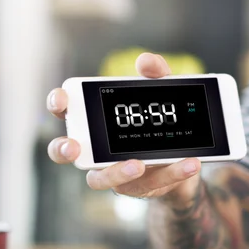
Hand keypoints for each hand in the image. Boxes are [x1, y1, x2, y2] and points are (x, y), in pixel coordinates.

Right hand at [46, 53, 200, 202]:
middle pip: (65, 152)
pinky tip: (190, 163)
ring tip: (140, 164)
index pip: (66, 111)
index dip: (58, 104)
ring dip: (116, 172)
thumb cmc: (160, 120)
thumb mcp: (162, 92)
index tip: (62, 100)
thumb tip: (146, 61)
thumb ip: (156, 75)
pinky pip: (152, 182)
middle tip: (73, 147)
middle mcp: (96, 149)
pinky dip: (173, 173)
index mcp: (95, 120)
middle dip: (63, 149)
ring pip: (100, 179)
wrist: (186, 154)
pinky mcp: (139, 186)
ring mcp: (114, 171)